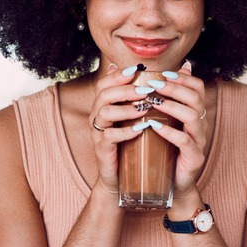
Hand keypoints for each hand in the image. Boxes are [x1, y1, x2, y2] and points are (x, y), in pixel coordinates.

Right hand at [89, 65, 150, 193]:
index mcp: (103, 105)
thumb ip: (140, 96)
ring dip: (126, 109)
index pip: (105, 83)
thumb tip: (149, 70)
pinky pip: (109, 137)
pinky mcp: (102, 149)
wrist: (121, 176)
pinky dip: (125, 132)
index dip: (118, 75)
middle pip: (103, 95)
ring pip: (104, 114)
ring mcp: (97, 132)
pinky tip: (140, 129)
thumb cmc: (131, 141)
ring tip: (145, 108)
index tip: (136, 69)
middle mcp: (97, 116)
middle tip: (146, 90)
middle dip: (125, 89)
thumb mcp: (135, 117)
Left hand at [142, 61, 207, 200]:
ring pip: (191, 116)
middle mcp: (200, 124)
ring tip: (153, 102)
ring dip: (171, 106)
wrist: (173, 185)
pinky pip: (184, 141)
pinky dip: (169, 131)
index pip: (198, 88)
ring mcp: (199, 141)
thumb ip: (165, 101)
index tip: (163, 73)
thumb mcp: (166, 122)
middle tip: (153, 85)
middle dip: (174, 88)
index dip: (183, 78)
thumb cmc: (167, 150)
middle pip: (195, 98)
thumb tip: (164, 78)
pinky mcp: (194, 158)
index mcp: (196, 113)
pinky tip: (153, 126)